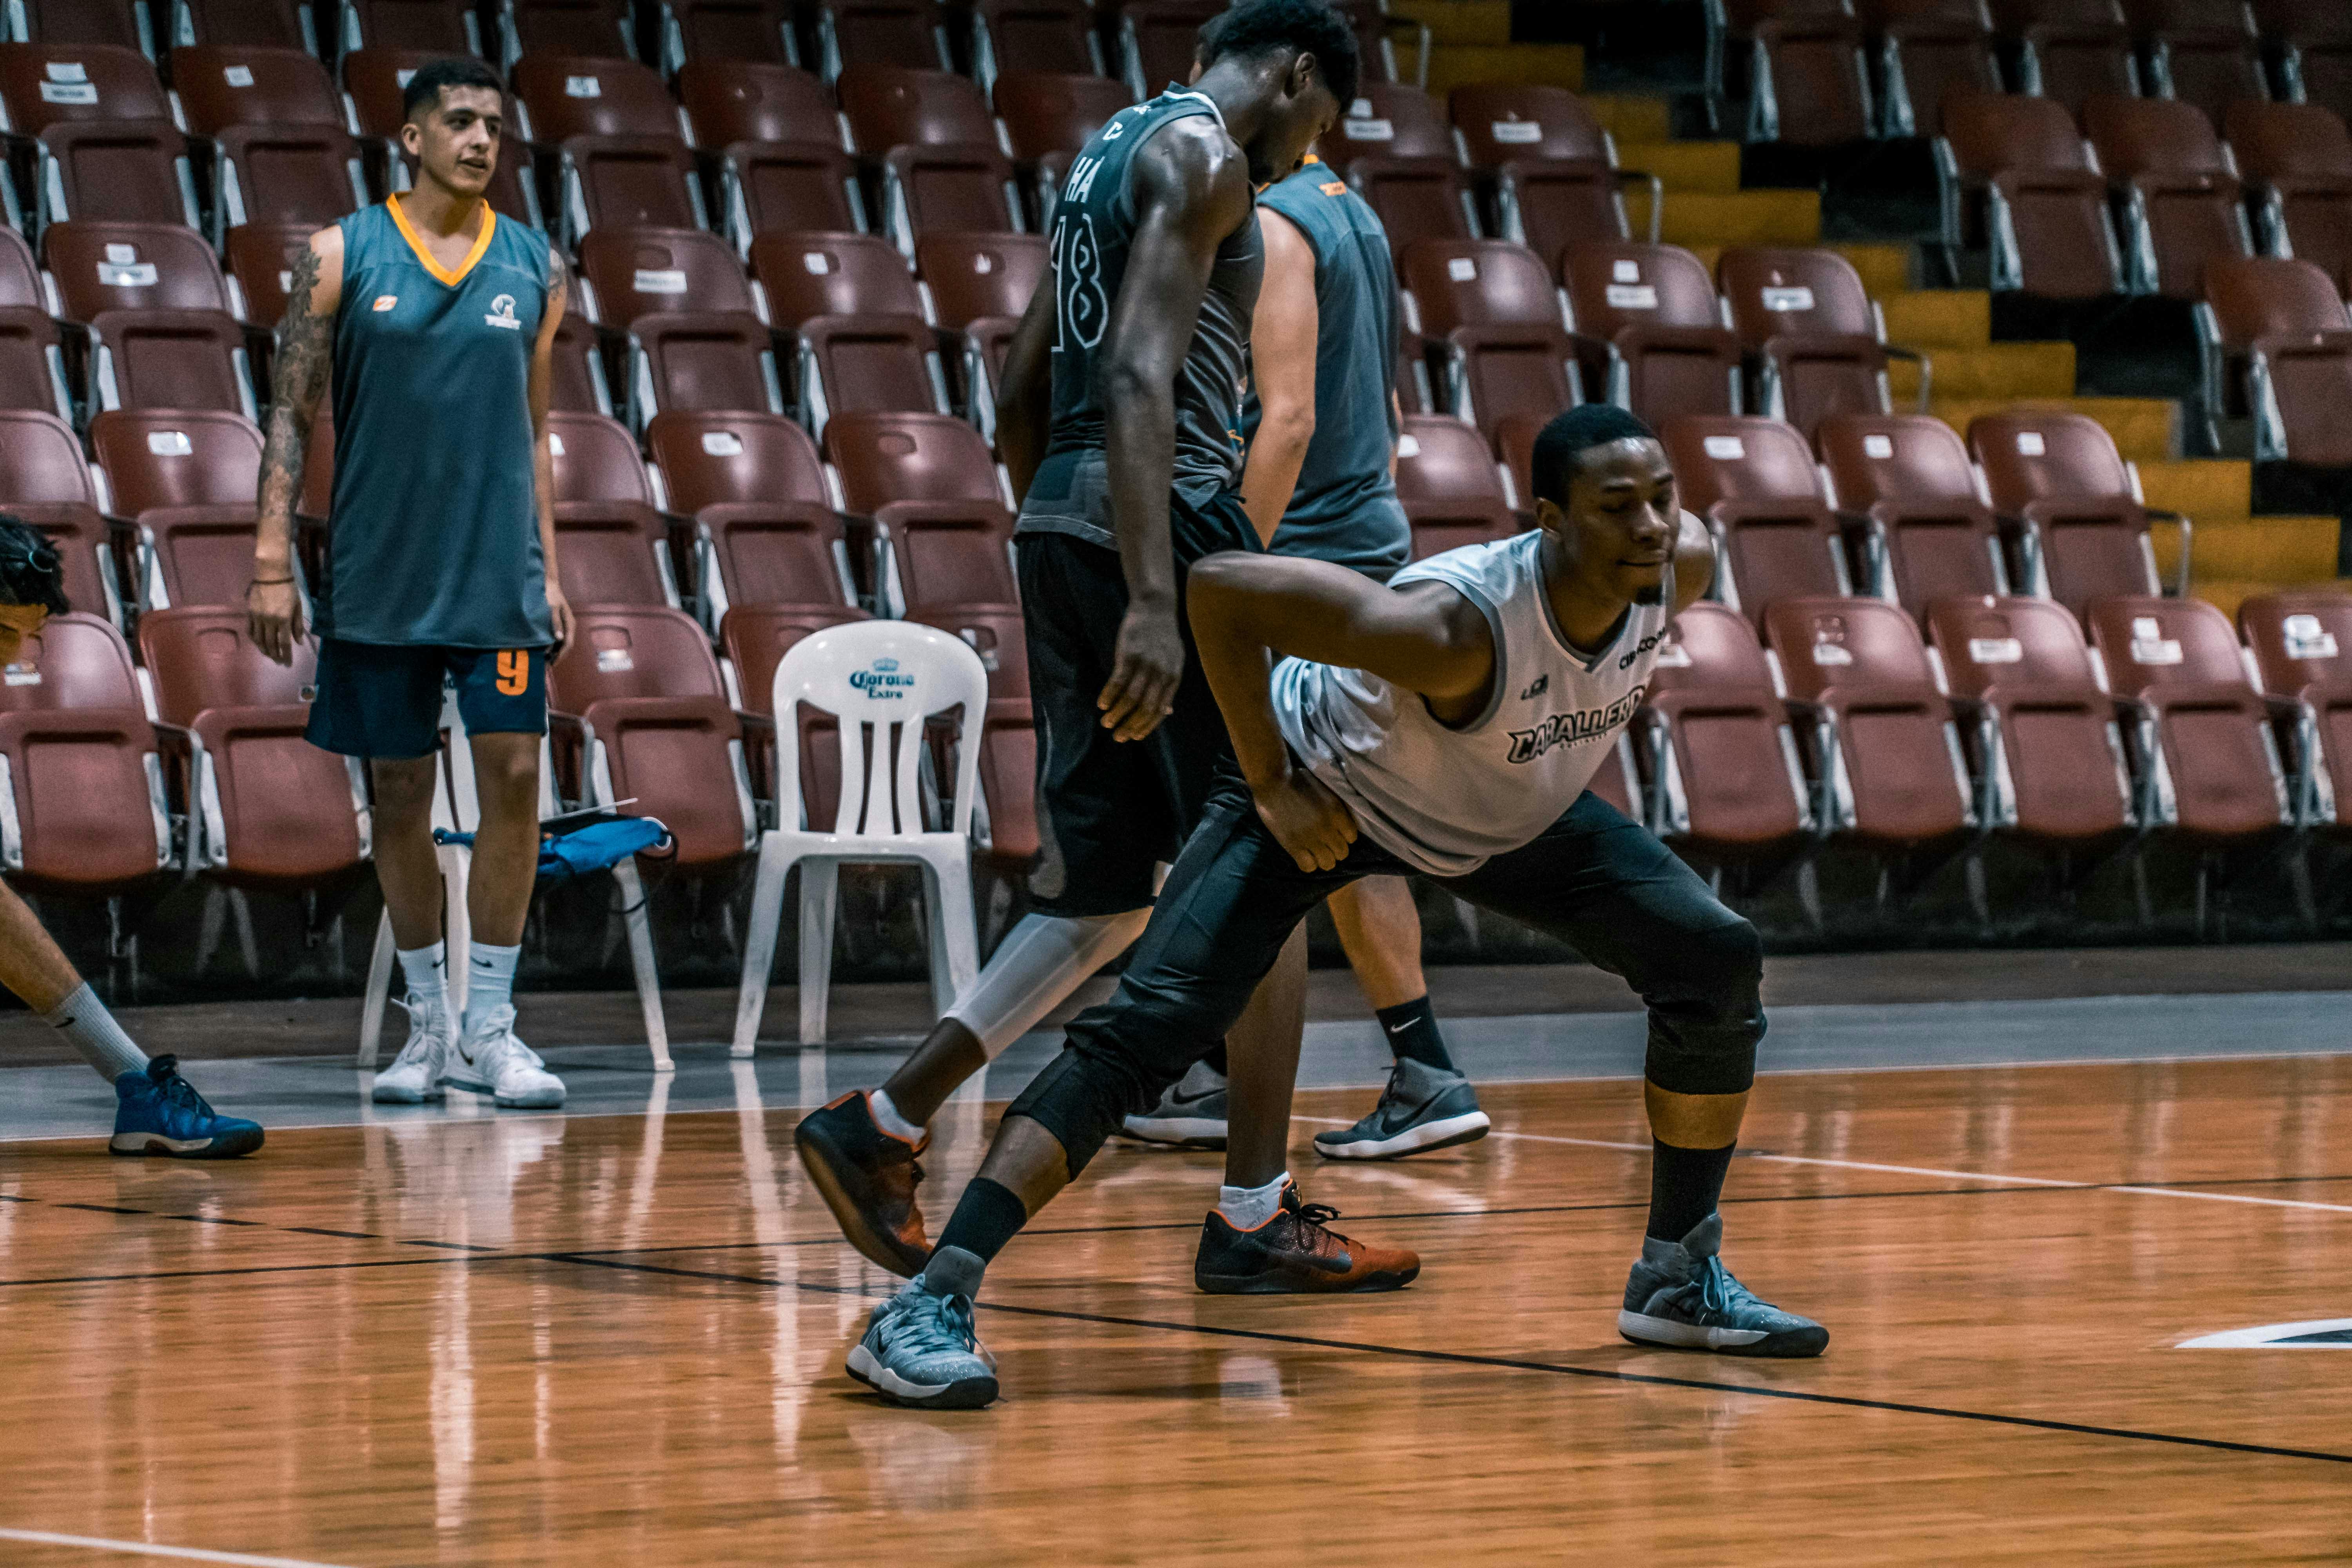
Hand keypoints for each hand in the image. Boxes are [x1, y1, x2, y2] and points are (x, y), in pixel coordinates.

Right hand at [246, 575, 303, 664]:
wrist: (271, 574)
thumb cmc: (288, 589)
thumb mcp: (298, 606)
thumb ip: (297, 625)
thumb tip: (297, 642)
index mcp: (283, 619)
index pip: (284, 643)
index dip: (286, 655)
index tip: (287, 663)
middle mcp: (269, 620)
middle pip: (270, 643)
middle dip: (275, 655)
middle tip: (278, 661)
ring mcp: (257, 617)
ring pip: (259, 639)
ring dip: (264, 649)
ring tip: (269, 655)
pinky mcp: (249, 613)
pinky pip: (250, 630)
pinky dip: (254, 639)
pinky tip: (258, 643)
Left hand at [544, 580, 574, 657]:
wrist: (549, 585)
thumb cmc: (550, 595)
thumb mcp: (552, 609)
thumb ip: (555, 623)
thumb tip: (559, 639)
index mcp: (570, 624)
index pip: (568, 644)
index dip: (561, 655)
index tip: (553, 664)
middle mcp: (568, 627)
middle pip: (565, 646)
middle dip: (557, 656)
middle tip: (547, 666)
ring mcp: (563, 626)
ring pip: (561, 643)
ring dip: (554, 652)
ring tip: (544, 661)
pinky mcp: (557, 624)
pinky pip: (556, 638)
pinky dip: (551, 645)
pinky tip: (543, 649)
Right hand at [1096, 598, 1183, 741]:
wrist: (1156, 607)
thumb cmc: (1163, 635)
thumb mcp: (1175, 661)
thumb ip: (1169, 686)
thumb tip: (1168, 712)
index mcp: (1173, 678)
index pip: (1160, 710)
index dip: (1146, 726)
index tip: (1134, 736)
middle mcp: (1161, 674)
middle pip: (1145, 708)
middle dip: (1130, 726)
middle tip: (1118, 737)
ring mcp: (1145, 665)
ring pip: (1130, 699)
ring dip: (1117, 715)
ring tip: (1106, 724)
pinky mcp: (1129, 655)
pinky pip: (1117, 682)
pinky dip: (1109, 695)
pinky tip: (1102, 704)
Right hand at [1251, 763, 1356, 871]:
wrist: (1273, 781)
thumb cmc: (1297, 779)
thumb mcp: (1325, 789)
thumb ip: (1335, 807)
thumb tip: (1340, 820)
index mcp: (1337, 812)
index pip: (1352, 837)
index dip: (1344, 837)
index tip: (1336, 833)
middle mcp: (1327, 828)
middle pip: (1342, 853)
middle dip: (1335, 850)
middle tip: (1325, 844)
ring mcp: (1311, 839)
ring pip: (1328, 863)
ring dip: (1323, 859)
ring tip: (1315, 852)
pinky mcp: (1294, 846)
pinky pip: (1308, 867)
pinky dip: (1308, 864)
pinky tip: (1303, 856)